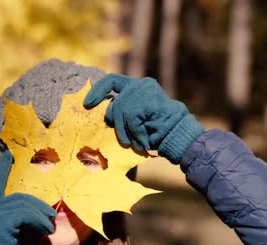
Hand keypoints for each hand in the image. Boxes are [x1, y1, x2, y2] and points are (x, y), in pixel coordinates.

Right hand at [0, 151, 55, 244]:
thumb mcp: (14, 233)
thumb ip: (19, 219)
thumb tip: (40, 211)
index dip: (3, 170)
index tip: (9, 155)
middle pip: (20, 197)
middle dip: (39, 206)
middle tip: (51, 217)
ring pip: (25, 204)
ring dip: (42, 215)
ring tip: (50, 227)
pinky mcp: (0, 222)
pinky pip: (25, 214)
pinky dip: (38, 220)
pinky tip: (45, 230)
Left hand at [84, 74, 203, 163]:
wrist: (178, 134)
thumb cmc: (156, 130)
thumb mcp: (135, 116)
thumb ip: (122, 110)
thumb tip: (103, 113)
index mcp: (137, 85)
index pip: (111, 81)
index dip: (97, 91)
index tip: (87, 104)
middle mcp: (140, 84)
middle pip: (115, 104)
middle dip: (117, 124)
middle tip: (125, 139)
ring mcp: (143, 91)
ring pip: (121, 112)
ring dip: (127, 132)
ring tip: (136, 142)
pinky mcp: (146, 101)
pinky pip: (131, 121)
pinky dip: (136, 134)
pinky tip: (143, 141)